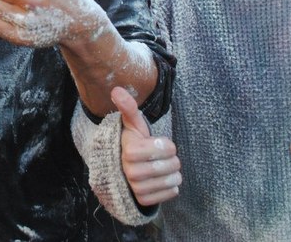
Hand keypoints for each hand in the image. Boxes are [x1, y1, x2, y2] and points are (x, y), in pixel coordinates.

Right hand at [113, 87, 180, 206]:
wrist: (121, 169)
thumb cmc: (131, 143)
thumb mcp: (132, 125)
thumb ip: (128, 108)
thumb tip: (117, 89)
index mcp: (130, 152)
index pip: (167, 148)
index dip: (167, 144)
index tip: (157, 143)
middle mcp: (132, 172)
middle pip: (172, 164)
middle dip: (171, 158)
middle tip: (160, 156)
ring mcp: (138, 188)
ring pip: (174, 179)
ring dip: (172, 172)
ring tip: (161, 167)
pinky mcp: (144, 200)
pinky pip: (171, 192)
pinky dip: (170, 186)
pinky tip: (160, 180)